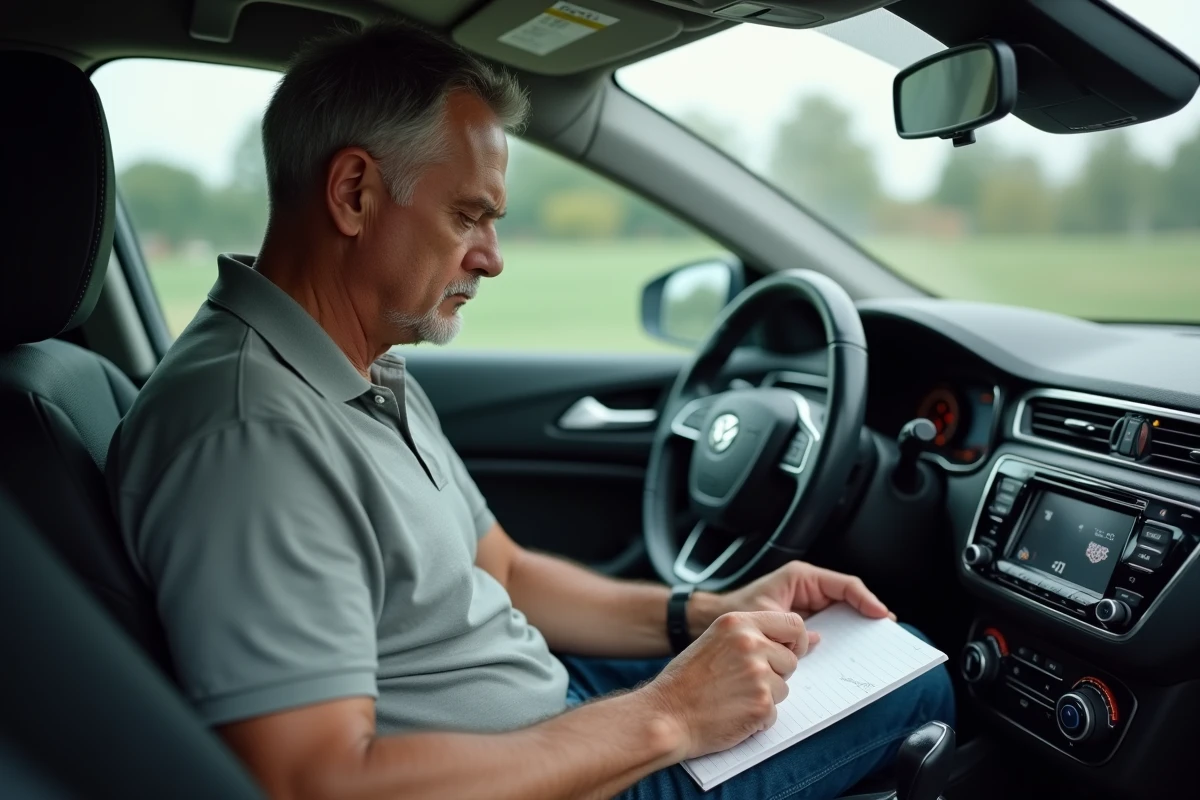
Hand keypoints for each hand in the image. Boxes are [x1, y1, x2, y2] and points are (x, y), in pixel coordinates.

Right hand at [642, 611, 810, 759]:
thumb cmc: (686, 681)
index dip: (795, 641)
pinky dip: (757, 719)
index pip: (793, 623)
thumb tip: (811, 639)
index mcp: (738, 623)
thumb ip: (755, 636)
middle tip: (742, 682)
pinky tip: (732, 714)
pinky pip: (775, 713)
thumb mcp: (716, 641)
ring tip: (732, 697)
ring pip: (783, 687)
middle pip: (790, 659)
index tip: (787, 652)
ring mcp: (757, 674)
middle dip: (774, 674)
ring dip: (764, 697)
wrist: (665, 715)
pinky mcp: (761, 704)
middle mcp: (750, 643)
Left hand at [691, 562, 891, 636]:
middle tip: (886, 635)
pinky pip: (829, 627)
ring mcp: (807, 605)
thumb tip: (819, 641)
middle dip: (867, 615)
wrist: (713, 621)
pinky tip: (847, 654)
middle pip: (848, 600)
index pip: (844, 585)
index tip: (881, 616)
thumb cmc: (734, 612)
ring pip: (841, 614)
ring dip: (856, 629)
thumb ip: (791, 628)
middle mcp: (807, 588)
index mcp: (801, 578)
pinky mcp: (803, 622)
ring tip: (873, 647)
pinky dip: (840, 639)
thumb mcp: (764, 617)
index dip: (866, 600)